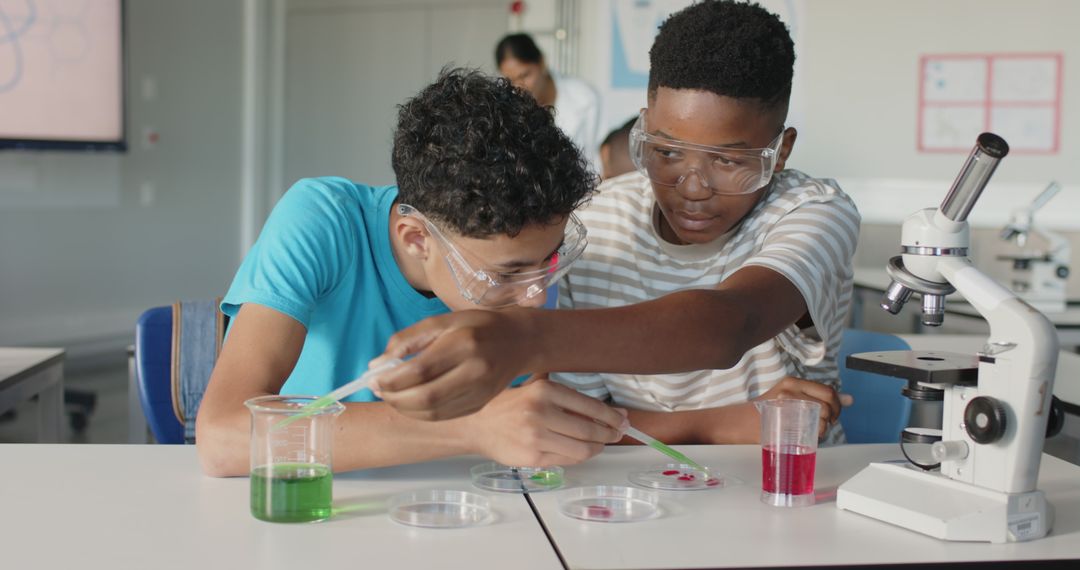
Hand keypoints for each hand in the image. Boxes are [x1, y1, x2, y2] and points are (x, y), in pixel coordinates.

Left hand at [370, 310, 535, 420]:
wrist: (520, 341)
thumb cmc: (477, 326)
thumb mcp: (441, 321)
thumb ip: (407, 340)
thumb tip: (376, 365)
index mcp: (464, 343)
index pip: (419, 370)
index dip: (391, 378)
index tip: (373, 377)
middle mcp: (475, 370)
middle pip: (425, 397)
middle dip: (394, 397)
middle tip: (378, 389)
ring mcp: (481, 392)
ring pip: (433, 412)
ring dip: (404, 408)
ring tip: (391, 396)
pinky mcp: (481, 404)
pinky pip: (443, 416)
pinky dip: (420, 414)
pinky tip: (410, 403)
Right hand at [463, 377, 628, 465]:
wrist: (476, 424)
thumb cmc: (508, 405)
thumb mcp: (533, 387)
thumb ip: (564, 393)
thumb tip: (606, 409)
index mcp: (544, 390)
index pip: (590, 406)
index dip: (611, 415)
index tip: (623, 418)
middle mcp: (540, 412)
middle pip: (589, 429)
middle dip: (610, 433)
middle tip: (619, 433)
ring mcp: (536, 437)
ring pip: (581, 448)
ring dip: (598, 447)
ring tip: (603, 443)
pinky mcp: (532, 457)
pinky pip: (567, 460)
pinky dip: (580, 456)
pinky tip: (584, 450)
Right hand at [753, 376, 851, 438]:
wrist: (743, 422)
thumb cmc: (769, 413)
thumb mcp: (793, 400)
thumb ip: (819, 398)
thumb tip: (849, 399)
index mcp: (794, 382)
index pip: (827, 390)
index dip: (836, 404)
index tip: (833, 415)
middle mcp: (791, 388)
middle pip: (827, 400)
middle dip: (833, 414)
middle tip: (827, 423)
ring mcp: (786, 401)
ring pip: (821, 411)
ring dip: (825, 425)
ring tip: (817, 430)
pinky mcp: (784, 415)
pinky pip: (812, 423)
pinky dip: (818, 431)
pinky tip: (811, 433)